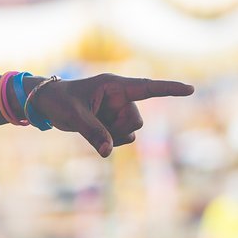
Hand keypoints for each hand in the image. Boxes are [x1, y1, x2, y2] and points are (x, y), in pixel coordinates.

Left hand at [32, 74, 193, 156]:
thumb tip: (108, 152)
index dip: (169, 89)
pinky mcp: (112, 122)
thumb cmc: (59, 100)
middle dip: (118, 128)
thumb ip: (93, 133)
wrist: (47, 104)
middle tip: (93, 121)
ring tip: (91, 125)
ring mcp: (117, 110)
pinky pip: (122, 138)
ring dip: (113, 135)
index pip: (147, 87)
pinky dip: (110, 140)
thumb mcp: (74, 116)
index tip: (190, 89)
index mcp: (114, 85)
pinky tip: (95, 132)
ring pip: (130, 132)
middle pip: (135, 121)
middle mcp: (120, 97)